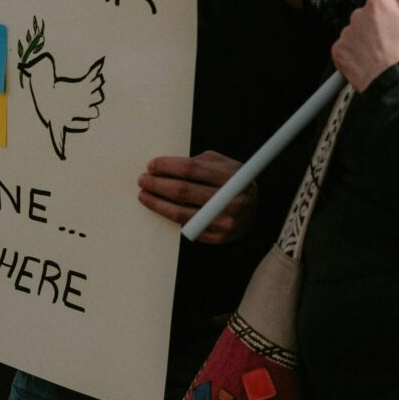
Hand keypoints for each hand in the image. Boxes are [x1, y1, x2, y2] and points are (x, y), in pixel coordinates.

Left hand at [137, 150, 257, 243]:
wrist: (256, 211)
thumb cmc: (232, 181)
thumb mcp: (223, 164)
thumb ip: (198, 162)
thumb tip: (163, 166)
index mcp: (232, 176)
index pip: (191, 169)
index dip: (167, 166)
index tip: (151, 165)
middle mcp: (230, 200)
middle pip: (183, 191)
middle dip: (157, 184)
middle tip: (142, 179)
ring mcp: (224, 221)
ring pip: (180, 212)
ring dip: (157, 203)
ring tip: (144, 195)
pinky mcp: (218, 237)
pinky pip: (186, 227)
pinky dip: (170, 216)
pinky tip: (161, 208)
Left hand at [331, 0, 398, 91]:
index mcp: (380, 2)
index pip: (387, 3)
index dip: (397, 17)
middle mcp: (359, 14)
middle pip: (370, 18)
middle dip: (380, 28)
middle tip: (393, 45)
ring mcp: (346, 33)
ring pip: (357, 33)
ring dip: (367, 41)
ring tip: (383, 56)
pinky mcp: (338, 51)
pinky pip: (346, 50)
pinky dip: (355, 55)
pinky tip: (371, 63)